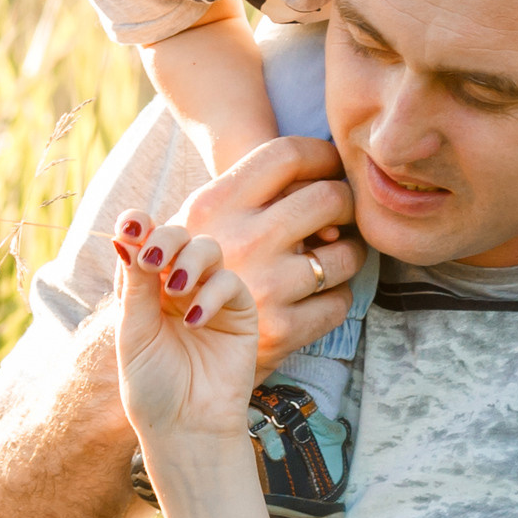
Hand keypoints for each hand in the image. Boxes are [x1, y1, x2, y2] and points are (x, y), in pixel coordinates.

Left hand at [110, 214, 257, 457]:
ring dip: (189, 260)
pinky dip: (211, 294)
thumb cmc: (153, 386)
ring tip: (174, 290)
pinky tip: (194, 322)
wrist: (185, 428)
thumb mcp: (134, 331)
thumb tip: (125, 233)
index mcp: (146, 288)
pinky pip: (230, 282)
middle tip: (152, 260)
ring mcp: (211, 296)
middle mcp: (178, 285)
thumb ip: (135, 283)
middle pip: (177, 236)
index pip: (144, 242)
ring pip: (207, 249)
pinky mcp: (240, 311)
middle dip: (164, 239)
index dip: (138, 226)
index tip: (129, 226)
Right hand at [153, 136, 363, 370]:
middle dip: (347, 204)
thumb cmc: (185, 282)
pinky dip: (335, 301)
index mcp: (216, 204)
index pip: (287, 155)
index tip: (331, 169)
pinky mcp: (282, 329)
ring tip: (332, 261)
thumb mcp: (189, 228)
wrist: (170, 362)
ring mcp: (266, 285)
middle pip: (329, 198)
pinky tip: (316, 300)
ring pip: (344, 254)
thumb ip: (240, 196)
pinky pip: (339, 302)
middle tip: (341, 217)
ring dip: (347, 257)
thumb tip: (317, 182)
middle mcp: (243, 239)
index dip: (323, 156)